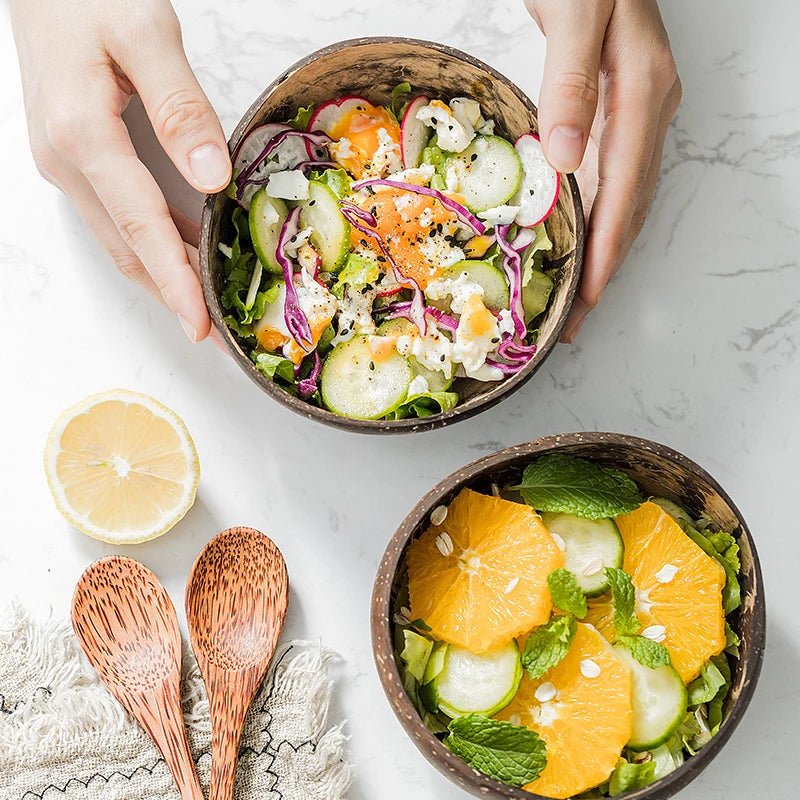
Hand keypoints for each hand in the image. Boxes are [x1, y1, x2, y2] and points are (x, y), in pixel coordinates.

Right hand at [9, 0, 230, 342]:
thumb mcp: (145, 33)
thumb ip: (180, 108)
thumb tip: (211, 179)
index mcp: (82, 133)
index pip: (139, 225)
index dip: (173, 280)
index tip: (200, 324)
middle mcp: (66, 161)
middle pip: (128, 248)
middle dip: (174, 297)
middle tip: (218, 336)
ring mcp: (66, 164)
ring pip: (121, 240)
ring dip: (164, 279)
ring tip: (208, 310)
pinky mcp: (75, 159)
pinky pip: (119, 219)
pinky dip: (154, 248)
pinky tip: (186, 260)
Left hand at [524, 0, 680, 341]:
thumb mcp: (578, 12)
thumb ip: (574, 81)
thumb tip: (565, 161)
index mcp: (642, 90)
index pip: (626, 188)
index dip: (607, 247)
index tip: (589, 296)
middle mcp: (647, 107)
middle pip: (630, 206)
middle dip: (604, 267)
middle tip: (575, 322)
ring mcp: (636, 110)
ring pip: (623, 198)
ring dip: (600, 250)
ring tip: (574, 300)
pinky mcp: (616, 108)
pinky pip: (610, 178)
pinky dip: (593, 217)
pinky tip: (575, 241)